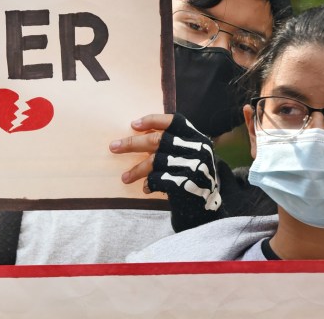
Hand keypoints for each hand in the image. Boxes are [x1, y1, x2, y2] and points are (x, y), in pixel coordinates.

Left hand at [110, 113, 224, 230]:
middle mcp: (196, 148)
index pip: (173, 121)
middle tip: (113, 147)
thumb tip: (136, 132)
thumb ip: (170, 141)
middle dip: (132, 144)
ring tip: (125, 177)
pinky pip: (159, 180)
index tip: (132, 125)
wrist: (210, 202)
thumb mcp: (188, 152)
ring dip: (137, 170)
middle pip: (157, 141)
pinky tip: (145, 187)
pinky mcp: (188, 183)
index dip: (152, 121)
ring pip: (155, 162)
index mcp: (195, 136)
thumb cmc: (191, 171)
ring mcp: (193, 166)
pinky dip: (149, 183)